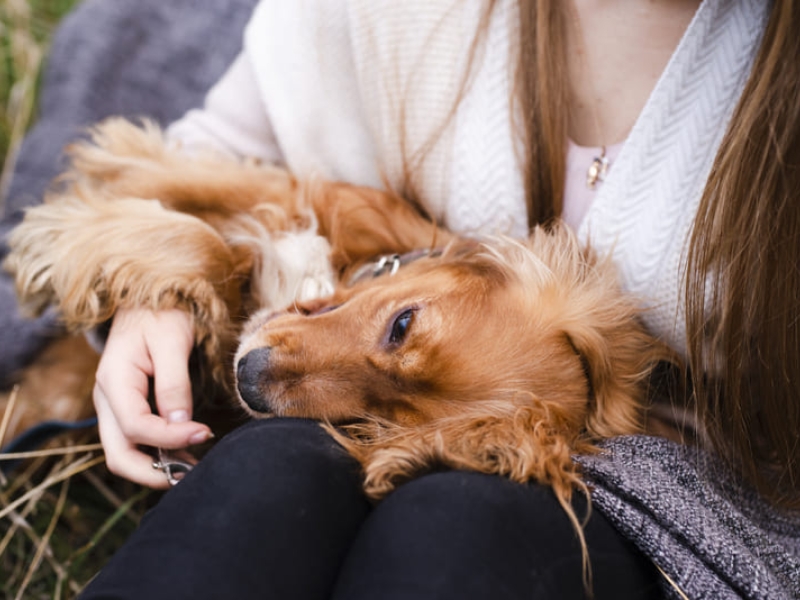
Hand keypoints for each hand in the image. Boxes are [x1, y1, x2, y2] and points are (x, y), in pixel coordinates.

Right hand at [93, 308, 212, 487]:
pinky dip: (158, 454)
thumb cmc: (161, 314)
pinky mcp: (127, 409)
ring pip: (125, 453)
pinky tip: (186, 454)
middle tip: (192, 475)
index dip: (170, 438)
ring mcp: (114, 407)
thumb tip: (182, 424)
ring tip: (194, 469)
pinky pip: (136, 441)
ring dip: (157, 468)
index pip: (136, 427)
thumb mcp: (171, 341)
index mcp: (113, 380)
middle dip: (154, 473)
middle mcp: (106, 399)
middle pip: (119, 455)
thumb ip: (174, 383)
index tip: (206, 434)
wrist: (145, 299)